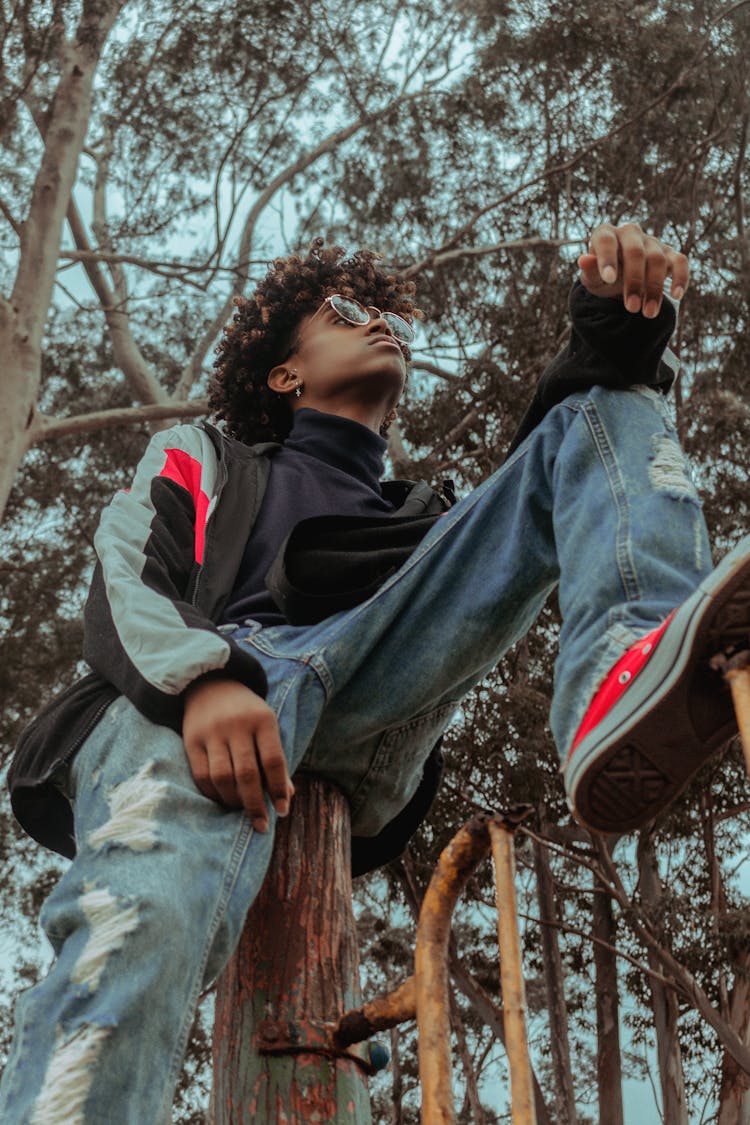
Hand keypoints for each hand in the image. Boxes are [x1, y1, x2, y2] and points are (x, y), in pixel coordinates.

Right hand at [182, 678, 293, 831]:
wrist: (210, 684)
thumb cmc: (247, 712)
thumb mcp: (267, 726)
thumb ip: (276, 758)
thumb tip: (288, 795)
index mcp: (262, 721)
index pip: (273, 761)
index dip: (278, 789)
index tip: (283, 811)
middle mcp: (236, 725)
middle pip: (247, 773)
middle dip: (255, 804)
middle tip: (261, 824)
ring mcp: (212, 732)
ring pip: (222, 777)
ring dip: (233, 800)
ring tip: (241, 809)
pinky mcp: (191, 740)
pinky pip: (201, 775)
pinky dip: (213, 794)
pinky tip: (222, 800)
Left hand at [578, 222, 688, 318]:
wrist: (619, 280)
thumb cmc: (602, 276)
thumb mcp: (592, 278)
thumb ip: (589, 270)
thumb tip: (583, 260)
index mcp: (606, 234)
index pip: (607, 241)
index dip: (608, 258)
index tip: (609, 279)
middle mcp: (630, 233)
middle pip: (636, 252)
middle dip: (634, 281)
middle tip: (631, 308)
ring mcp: (651, 242)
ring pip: (657, 260)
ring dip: (654, 288)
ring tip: (647, 313)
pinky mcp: (669, 254)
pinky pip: (680, 261)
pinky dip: (680, 278)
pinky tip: (676, 296)